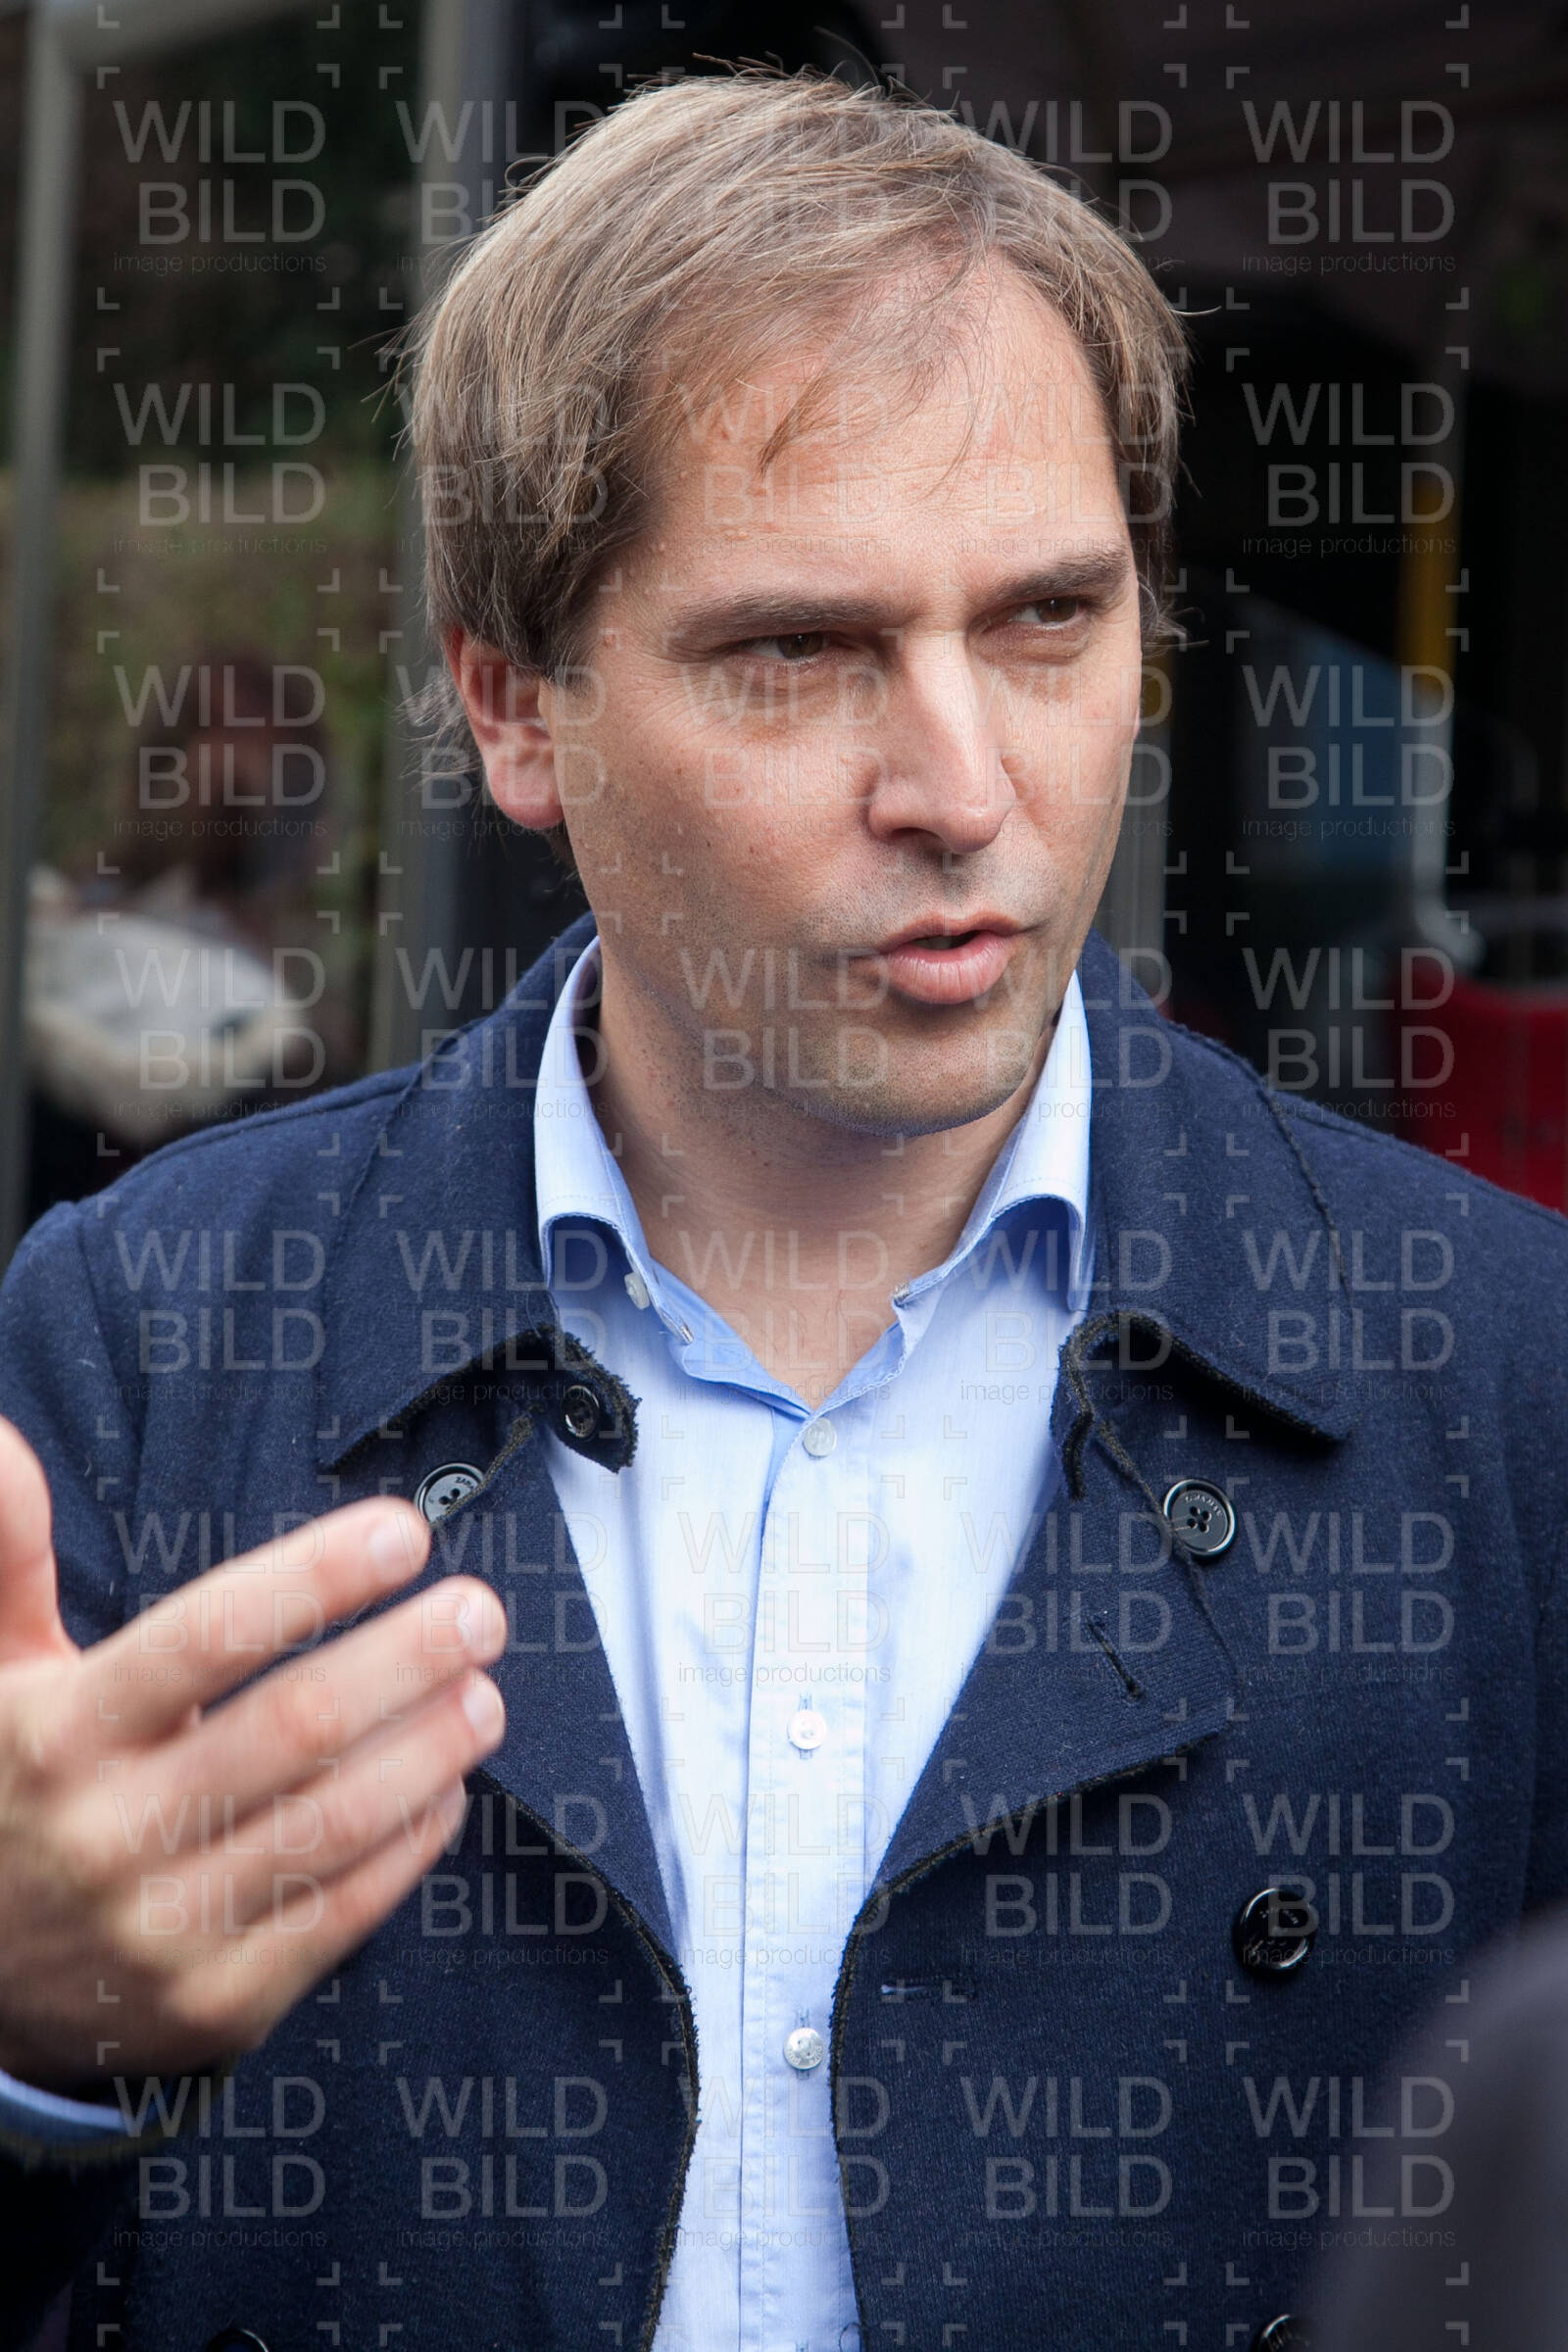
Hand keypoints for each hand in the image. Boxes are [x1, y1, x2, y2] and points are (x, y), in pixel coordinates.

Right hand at [0, 1414, 506, 2097]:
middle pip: (296, 1729)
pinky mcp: (216, 2004)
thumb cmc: (7, 1792)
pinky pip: (341, 1914)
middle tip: (479, 1609)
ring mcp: (166, 1930)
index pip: (206, 1637)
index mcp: (60, 1735)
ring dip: (429, 1749)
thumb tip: (5, 1438)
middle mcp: (112, 1834)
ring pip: (334, 1825)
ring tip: (484, 1691)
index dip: (316, 1577)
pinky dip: (410, 1844)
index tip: (403, 1532)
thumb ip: (4, 1554)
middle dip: (407, 1659)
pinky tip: (446, 1787)